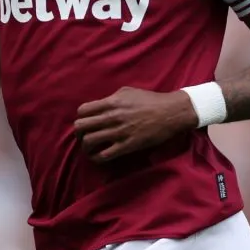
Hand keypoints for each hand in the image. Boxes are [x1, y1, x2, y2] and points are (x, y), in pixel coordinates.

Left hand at [73, 87, 197, 162]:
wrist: (170, 113)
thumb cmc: (150, 100)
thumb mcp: (127, 92)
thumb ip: (111, 98)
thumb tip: (100, 106)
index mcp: (111, 102)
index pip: (83, 111)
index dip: (81, 117)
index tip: (85, 121)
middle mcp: (112, 117)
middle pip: (81, 126)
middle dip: (79, 132)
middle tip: (84, 136)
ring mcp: (118, 132)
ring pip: (89, 141)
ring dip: (86, 146)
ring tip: (89, 148)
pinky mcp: (127, 146)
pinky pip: (104, 155)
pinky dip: (96, 158)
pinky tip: (97, 157)